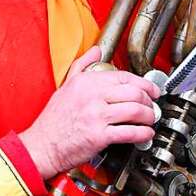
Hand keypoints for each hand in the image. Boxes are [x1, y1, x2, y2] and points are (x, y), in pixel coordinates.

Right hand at [19, 46, 159, 178]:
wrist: (42, 145)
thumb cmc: (53, 120)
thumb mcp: (65, 85)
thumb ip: (82, 65)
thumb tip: (96, 50)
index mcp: (86, 82)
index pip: (123, 77)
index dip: (143, 83)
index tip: (151, 89)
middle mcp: (92, 96)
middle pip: (134, 92)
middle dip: (149, 99)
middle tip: (153, 104)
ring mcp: (96, 116)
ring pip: (135, 111)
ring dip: (149, 116)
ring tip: (150, 119)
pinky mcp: (99, 136)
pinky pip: (129, 132)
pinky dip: (143, 134)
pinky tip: (146, 134)